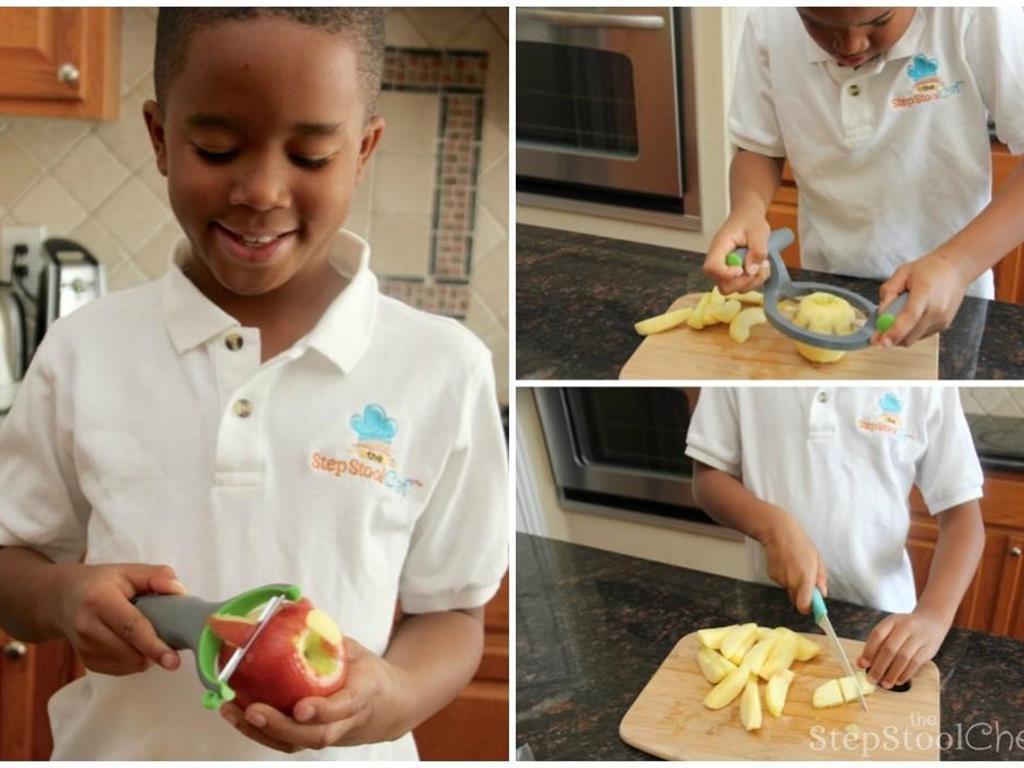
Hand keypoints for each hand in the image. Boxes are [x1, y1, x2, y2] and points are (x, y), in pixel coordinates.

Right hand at [53, 562, 187, 675]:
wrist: (65, 597)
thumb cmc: (104, 583)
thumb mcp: (130, 570)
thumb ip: (157, 576)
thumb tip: (179, 591)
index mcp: (99, 599)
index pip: (131, 627)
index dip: (154, 645)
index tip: (173, 660)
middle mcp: (87, 626)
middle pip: (129, 651)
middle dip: (155, 653)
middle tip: (171, 644)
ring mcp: (84, 647)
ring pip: (127, 664)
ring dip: (146, 656)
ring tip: (148, 636)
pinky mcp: (86, 661)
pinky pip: (120, 669)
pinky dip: (134, 660)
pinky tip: (135, 644)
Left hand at [220, 637, 413, 752]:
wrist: (389, 707)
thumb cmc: (368, 676)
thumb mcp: (355, 650)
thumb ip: (327, 633)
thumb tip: (300, 601)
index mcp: (363, 695)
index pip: (343, 708)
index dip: (322, 710)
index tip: (301, 708)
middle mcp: (345, 722)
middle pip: (314, 735)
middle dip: (281, 726)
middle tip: (255, 711)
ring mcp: (328, 735)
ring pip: (296, 743)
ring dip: (261, 731)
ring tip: (233, 711)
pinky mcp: (311, 740)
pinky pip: (285, 742)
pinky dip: (258, 731)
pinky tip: (236, 715)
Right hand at [703, 206, 772, 293]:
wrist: (748, 217)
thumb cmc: (749, 220)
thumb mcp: (758, 230)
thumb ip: (757, 249)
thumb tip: (752, 269)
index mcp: (720, 247)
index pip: (711, 267)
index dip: (725, 274)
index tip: (741, 269)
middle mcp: (720, 261)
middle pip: (722, 284)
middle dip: (743, 282)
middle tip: (758, 268)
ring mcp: (726, 269)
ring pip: (734, 288)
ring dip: (753, 282)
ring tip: (763, 264)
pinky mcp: (735, 274)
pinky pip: (742, 286)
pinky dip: (756, 281)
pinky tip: (761, 267)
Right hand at [759, 510, 827, 613]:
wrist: (778, 532)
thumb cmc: (801, 543)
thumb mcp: (817, 559)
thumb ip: (820, 578)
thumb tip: (822, 593)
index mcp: (805, 578)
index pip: (803, 606)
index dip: (808, 608)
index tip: (814, 605)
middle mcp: (791, 582)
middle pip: (797, 600)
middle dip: (803, 596)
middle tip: (806, 581)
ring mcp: (780, 580)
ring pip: (789, 590)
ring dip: (794, 583)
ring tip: (794, 565)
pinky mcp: (772, 576)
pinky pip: (782, 582)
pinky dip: (785, 577)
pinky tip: (785, 563)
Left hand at [856, 608, 949, 687]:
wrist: (931, 622)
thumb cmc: (905, 629)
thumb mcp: (891, 628)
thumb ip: (877, 643)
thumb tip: (862, 663)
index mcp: (892, 620)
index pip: (877, 635)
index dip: (868, 651)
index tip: (861, 664)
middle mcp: (906, 627)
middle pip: (889, 648)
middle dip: (879, 666)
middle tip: (871, 679)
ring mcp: (918, 637)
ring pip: (903, 657)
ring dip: (892, 673)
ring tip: (885, 684)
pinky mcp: (929, 649)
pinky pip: (915, 663)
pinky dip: (905, 674)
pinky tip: (898, 681)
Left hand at [872, 249, 971, 347]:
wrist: (956, 269)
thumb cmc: (930, 268)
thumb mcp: (902, 273)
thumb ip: (888, 293)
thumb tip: (881, 315)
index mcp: (925, 294)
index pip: (909, 317)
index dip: (894, 332)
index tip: (880, 341)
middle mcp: (937, 311)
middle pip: (910, 335)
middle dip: (891, 338)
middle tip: (878, 333)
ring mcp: (942, 320)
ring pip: (913, 339)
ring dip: (901, 334)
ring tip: (901, 314)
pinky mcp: (944, 326)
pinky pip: (920, 335)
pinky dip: (911, 331)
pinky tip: (912, 316)